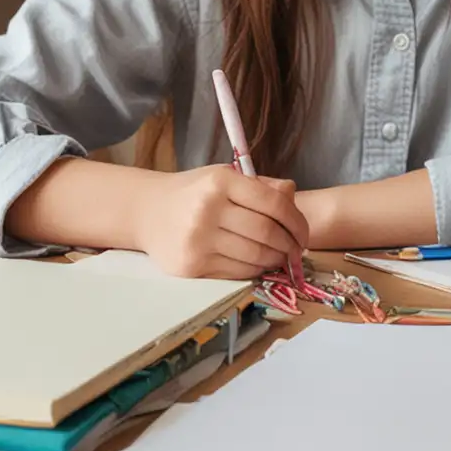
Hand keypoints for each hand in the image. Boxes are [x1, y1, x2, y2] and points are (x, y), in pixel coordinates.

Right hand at [132, 165, 309, 278]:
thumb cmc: (193, 193)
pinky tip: (256, 263)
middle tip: (296, 250)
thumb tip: (292, 194)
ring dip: (274, 260)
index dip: (297, 221)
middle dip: (289, 245)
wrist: (147, 211)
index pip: (273, 204)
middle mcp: (208, 209)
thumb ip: (260, 186)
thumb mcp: (223, 177)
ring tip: (279, 257)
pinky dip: (253, 270)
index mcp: (221, 181)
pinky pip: (236, 272)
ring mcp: (198, 240)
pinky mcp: (191, 265)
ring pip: (254, 257)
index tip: (303, 233)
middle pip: (267, 233)